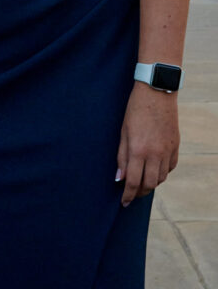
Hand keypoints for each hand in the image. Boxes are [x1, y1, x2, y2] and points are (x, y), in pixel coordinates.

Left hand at [116, 81, 179, 205]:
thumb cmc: (135, 109)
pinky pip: (170, 167)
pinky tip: (155, 170)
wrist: (157, 91)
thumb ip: (122, 156)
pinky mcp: (175, 146)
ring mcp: (167, 151)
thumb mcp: (123, 130)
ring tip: (142, 183)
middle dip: (139, 193)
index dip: (127, 195)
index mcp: (138, 150)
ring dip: (151, 184)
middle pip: (149, 184)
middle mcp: (155, 154)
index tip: (123, 202)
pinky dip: (162, 173)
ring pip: (161, 178)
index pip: (133, 181)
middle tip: (132, 195)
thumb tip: (119, 178)